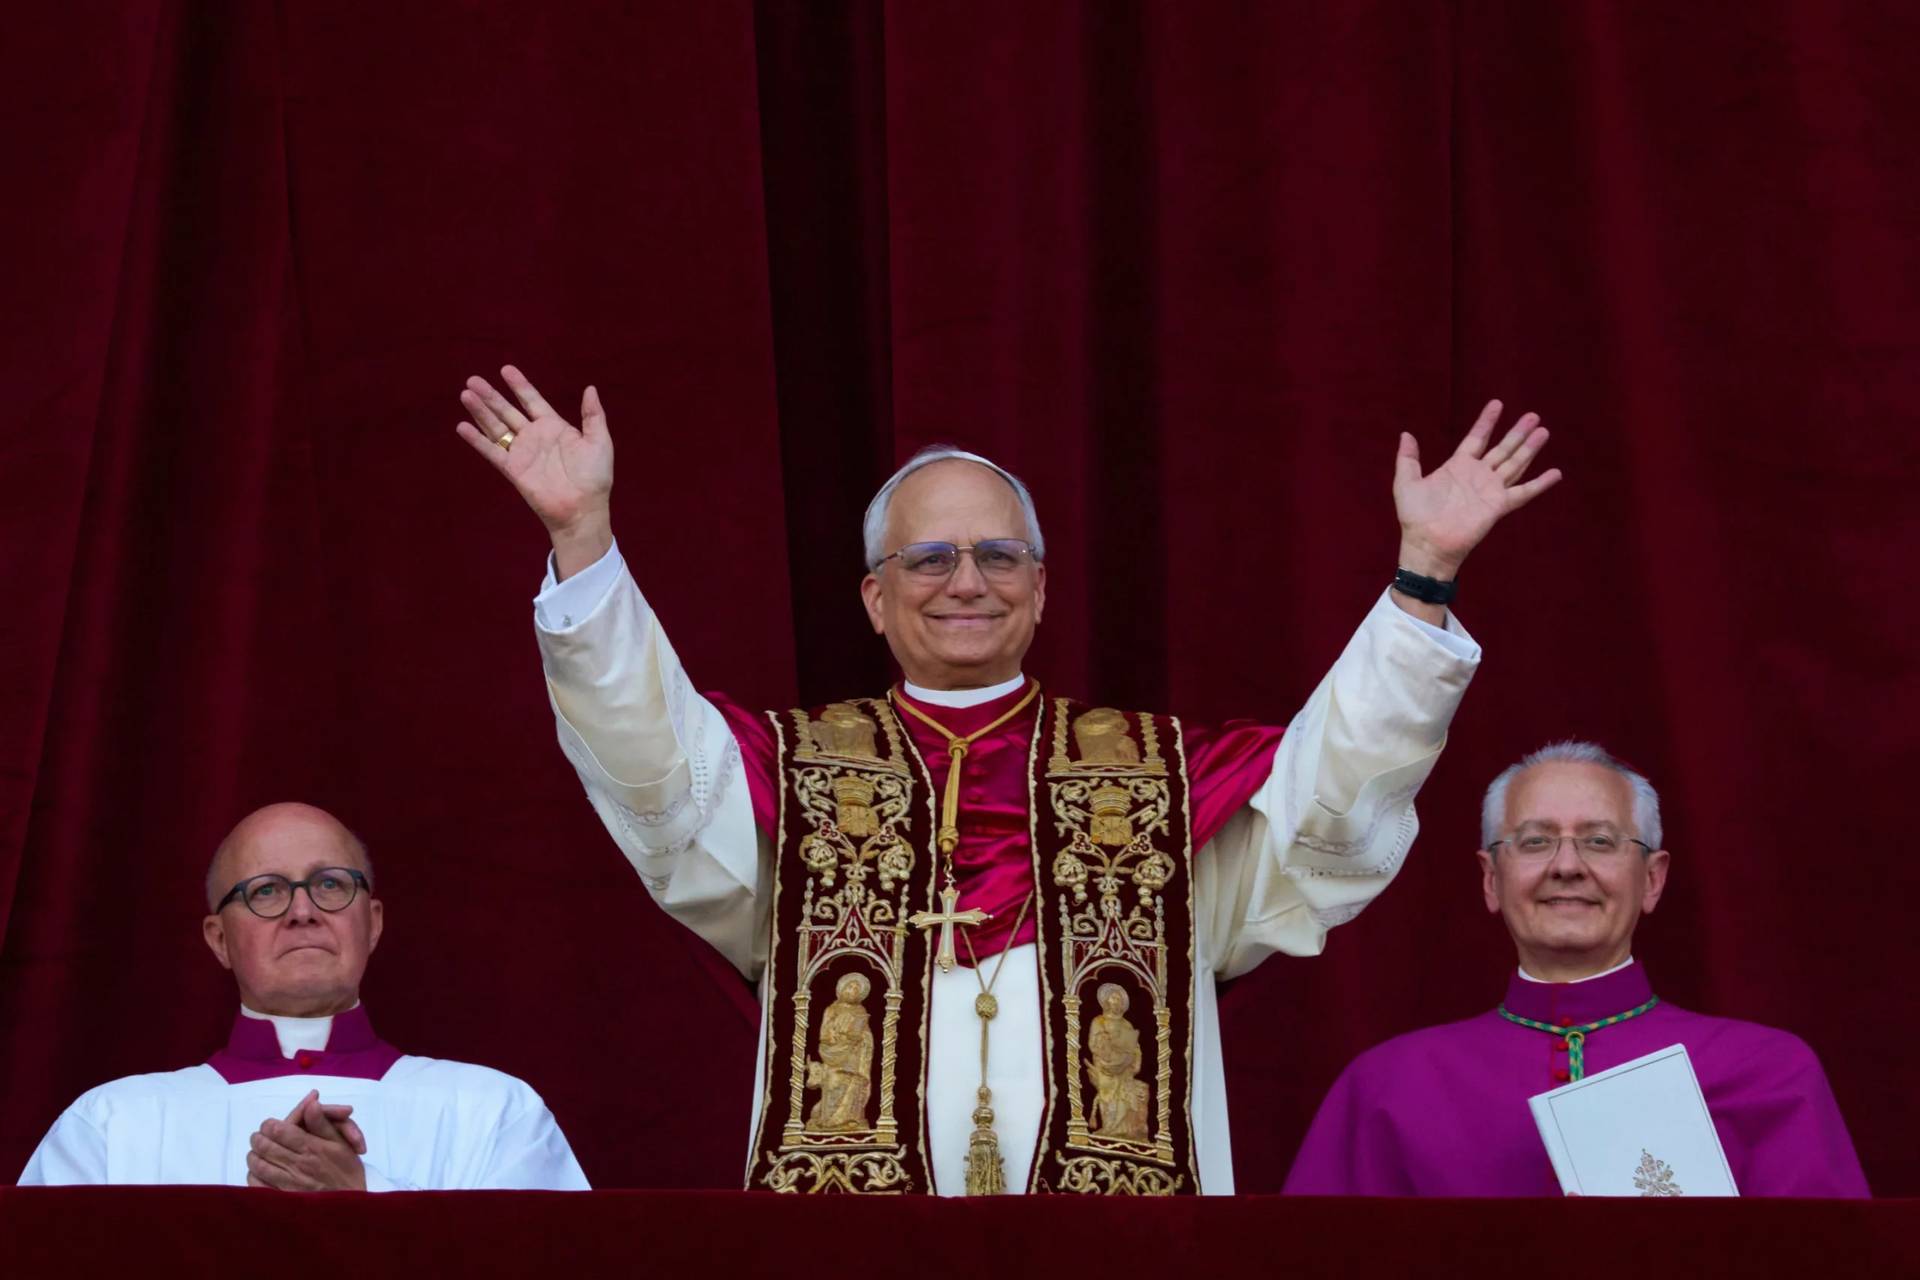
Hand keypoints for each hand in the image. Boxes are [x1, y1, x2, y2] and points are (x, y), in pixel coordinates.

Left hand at [245, 1090, 367, 1190]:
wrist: (349, 1205)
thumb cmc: (347, 1172)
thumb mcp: (342, 1144)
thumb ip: (323, 1124)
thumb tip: (311, 1103)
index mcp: (311, 1148)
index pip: (279, 1130)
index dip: (270, 1124)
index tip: (270, 1125)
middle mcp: (297, 1165)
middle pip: (265, 1146)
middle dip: (259, 1138)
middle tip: (259, 1136)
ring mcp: (288, 1184)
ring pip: (258, 1165)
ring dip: (255, 1155)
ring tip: (257, 1152)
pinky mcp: (282, 1200)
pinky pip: (258, 1186)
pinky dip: (254, 1176)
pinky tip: (259, 1173)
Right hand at [457, 365, 614, 576]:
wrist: (583, 509)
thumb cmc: (595, 477)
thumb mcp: (599, 441)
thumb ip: (593, 415)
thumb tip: (590, 388)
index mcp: (554, 427)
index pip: (532, 400)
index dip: (519, 385)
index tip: (505, 369)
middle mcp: (534, 437)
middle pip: (507, 411)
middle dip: (491, 395)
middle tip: (473, 380)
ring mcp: (522, 452)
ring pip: (496, 427)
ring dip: (480, 411)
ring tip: (466, 394)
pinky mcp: (513, 469)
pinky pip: (491, 451)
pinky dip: (476, 440)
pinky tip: (462, 426)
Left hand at [1392, 399, 1560, 580]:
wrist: (1427, 543)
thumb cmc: (1415, 516)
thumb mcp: (1406, 483)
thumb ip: (1408, 458)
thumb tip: (1405, 434)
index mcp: (1458, 466)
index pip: (1477, 438)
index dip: (1487, 422)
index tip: (1497, 404)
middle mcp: (1478, 475)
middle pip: (1502, 448)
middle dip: (1517, 432)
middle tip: (1533, 415)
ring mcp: (1490, 490)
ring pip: (1515, 463)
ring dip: (1530, 448)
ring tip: (1544, 431)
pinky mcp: (1499, 506)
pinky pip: (1523, 492)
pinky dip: (1540, 484)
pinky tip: (1556, 473)